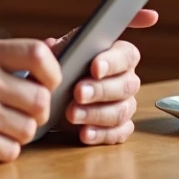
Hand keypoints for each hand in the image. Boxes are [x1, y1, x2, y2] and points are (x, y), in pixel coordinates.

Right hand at [0, 38, 61, 163]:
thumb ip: (6, 57)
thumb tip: (54, 46)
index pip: (38, 54)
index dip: (53, 73)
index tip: (47, 84)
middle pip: (40, 100)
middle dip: (36, 113)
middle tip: (20, 114)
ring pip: (29, 129)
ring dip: (18, 134)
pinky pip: (10, 151)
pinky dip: (3, 150)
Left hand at [45, 9, 158, 145]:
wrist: (54, 96)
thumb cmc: (64, 68)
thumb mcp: (61, 52)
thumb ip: (62, 46)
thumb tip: (51, 44)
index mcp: (118, 55)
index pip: (127, 55)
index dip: (113, 61)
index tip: (94, 67)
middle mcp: (127, 80)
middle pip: (126, 85)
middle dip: (100, 89)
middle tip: (78, 92)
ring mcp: (125, 105)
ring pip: (121, 111)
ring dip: (96, 113)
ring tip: (72, 114)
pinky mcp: (119, 128)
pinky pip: (117, 134)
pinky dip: (101, 135)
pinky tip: (84, 134)